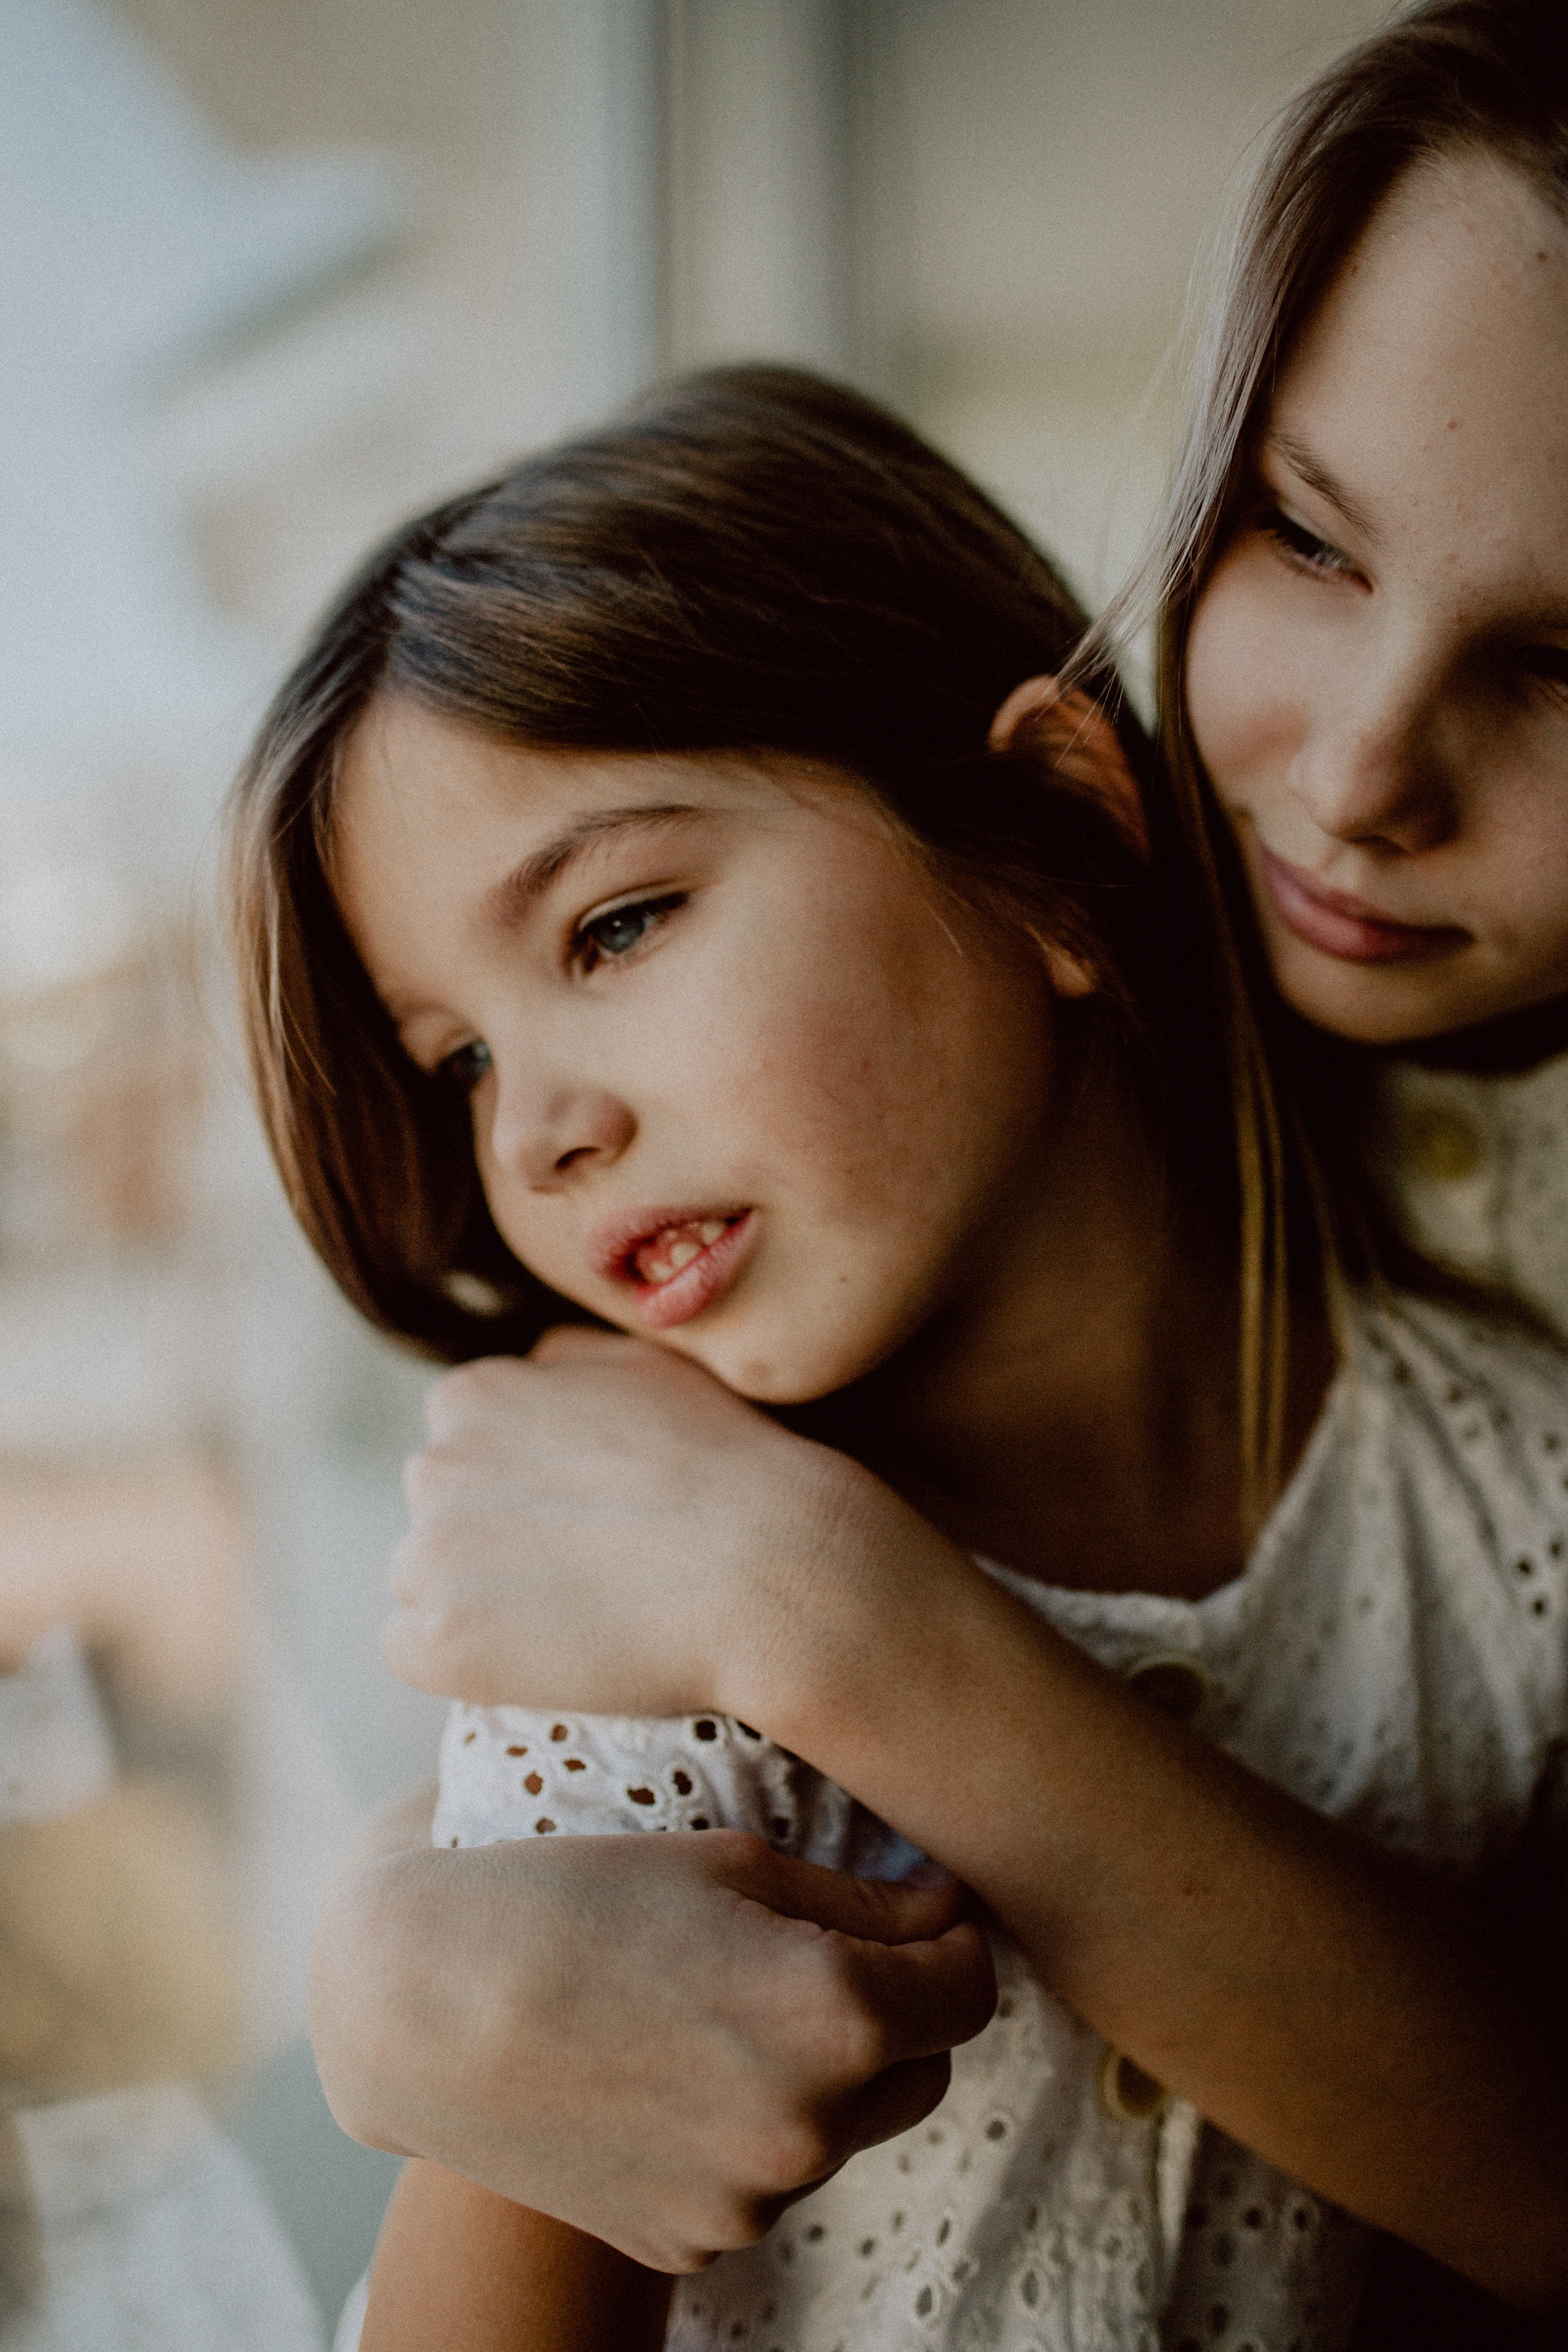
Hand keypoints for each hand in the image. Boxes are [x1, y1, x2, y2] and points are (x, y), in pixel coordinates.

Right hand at [309, 1812, 996, 2271]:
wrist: (417, 2006)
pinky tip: (671, 2065)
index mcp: (833, 2015)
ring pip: (843, 2126)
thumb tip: (943, 1909)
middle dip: (897, 2007)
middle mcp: (806, 2127)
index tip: (917, 1906)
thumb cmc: (567, 1896)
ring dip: (819, 2071)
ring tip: (718, 2001)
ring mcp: (747, 2200)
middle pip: (924, 2067)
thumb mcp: (726, 1859)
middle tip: (816, 1946)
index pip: (971, 1985)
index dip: (949, 1936)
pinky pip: (762, 2177)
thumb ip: (857, 1896)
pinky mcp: (690, 2241)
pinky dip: (745, 2127)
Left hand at [383, 1330, 884, 1718]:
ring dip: (478, 1606)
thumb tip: (533, 1369)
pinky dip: (464, 1665)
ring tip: (573, 1617)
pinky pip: (413, 1654)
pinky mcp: (441, 1640)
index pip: (455, 1453)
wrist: (771, 1566)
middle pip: (435, 1520)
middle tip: (582, 1571)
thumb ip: (566, 1363)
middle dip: (489, 1546)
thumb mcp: (644, 1367)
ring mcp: (431, 1554)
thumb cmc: (725, 1464)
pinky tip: (539, 1659)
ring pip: (424, 1588)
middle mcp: (435, 1465)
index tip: (576, 1520)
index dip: (515, 1495)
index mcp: (472, 1395)